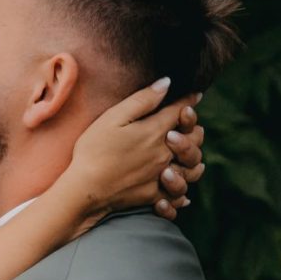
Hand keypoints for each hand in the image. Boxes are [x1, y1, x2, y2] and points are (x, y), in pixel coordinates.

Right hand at [59, 79, 205, 226]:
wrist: (85, 189)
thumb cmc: (94, 150)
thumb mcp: (113, 118)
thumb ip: (142, 100)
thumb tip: (166, 83)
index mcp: (155, 132)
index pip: (180, 112)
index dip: (188, 101)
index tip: (194, 95)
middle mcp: (164, 154)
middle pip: (193, 140)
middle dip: (195, 130)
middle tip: (192, 126)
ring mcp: (160, 176)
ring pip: (191, 169)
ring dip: (193, 160)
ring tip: (191, 158)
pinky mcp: (152, 195)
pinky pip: (175, 196)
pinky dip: (180, 194)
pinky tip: (180, 191)